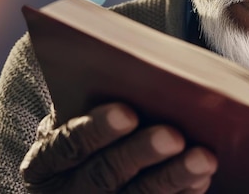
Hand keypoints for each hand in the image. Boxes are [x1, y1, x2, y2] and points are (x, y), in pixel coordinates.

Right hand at [20, 103, 216, 192]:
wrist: (81, 174)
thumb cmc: (89, 128)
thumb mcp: (76, 116)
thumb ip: (92, 98)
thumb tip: (136, 68)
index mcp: (45, 162)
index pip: (67, 145)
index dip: (97, 130)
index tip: (128, 113)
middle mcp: (66, 192)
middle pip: (104, 175)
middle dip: (141, 153)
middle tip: (173, 136)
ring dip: (173, 177)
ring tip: (203, 158)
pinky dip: (182, 193)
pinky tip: (201, 178)